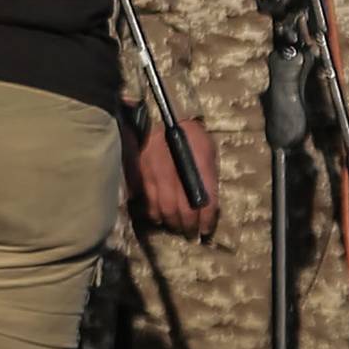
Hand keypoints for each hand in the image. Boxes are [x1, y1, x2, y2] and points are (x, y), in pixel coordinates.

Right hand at [127, 117, 219, 239]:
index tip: (205, 230)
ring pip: (162, 207)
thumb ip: (208, 178)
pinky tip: (158, 216)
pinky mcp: (140, 170)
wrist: (167, 114)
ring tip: (175, 227)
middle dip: (187, 225)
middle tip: (190, 234)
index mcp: (198, 164)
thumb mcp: (208, 153)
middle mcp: (174, 169)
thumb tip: (208, 205)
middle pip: (181, 209)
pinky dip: (152, 211)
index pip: (204, 201)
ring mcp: (154, 170)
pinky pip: (145, 198)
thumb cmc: (193, 135)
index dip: (206, 220)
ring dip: (170, 222)